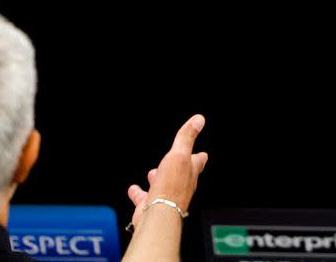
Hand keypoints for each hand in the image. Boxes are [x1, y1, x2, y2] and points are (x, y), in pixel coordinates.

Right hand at [127, 114, 207, 231]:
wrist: (157, 216)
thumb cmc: (170, 187)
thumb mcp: (180, 154)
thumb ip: (187, 136)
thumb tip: (199, 119)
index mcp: (189, 173)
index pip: (197, 162)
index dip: (199, 157)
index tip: (202, 154)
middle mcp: (180, 188)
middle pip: (180, 175)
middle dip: (177, 168)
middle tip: (175, 162)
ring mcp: (165, 198)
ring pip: (163, 186)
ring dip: (158, 178)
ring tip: (153, 173)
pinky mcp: (151, 206)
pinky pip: (144, 197)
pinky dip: (138, 193)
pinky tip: (134, 189)